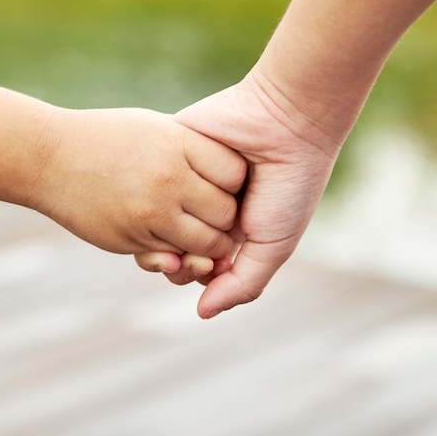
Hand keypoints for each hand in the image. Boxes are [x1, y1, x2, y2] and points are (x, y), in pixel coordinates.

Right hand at [31, 107, 246, 256]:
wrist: (48, 158)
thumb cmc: (105, 138)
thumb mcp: (153, 127)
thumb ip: (192, 148)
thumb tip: (233, 173)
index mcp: (177, 144)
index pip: (235, 173)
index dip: (234, 182)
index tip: (220, 182)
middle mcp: (168, 179)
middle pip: (226, 214)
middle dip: (225, 219)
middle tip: (211, 213)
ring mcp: (149, 213)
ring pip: (205, 245)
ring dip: (206, 244)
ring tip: (192, 228)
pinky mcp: (131, 240)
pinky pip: (172, 258)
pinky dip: (175, 253)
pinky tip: (163, 233)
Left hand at [137, 71, 341, 317]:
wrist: (288, 123)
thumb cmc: (288, 188)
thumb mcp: (273, 245)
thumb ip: (241, 284)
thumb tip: (202, 313)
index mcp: (223, 230)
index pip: (188, 263)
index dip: (186, 273)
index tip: (200, 270)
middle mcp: (199, 207)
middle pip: (165, 243)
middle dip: (171, 257)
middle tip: (185, 255)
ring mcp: (183, 179)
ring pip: (150, 214)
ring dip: (156, 230)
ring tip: (177, 230)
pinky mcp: (170, 149)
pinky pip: (148, 178)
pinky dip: (154, 192)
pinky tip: (164, 197)